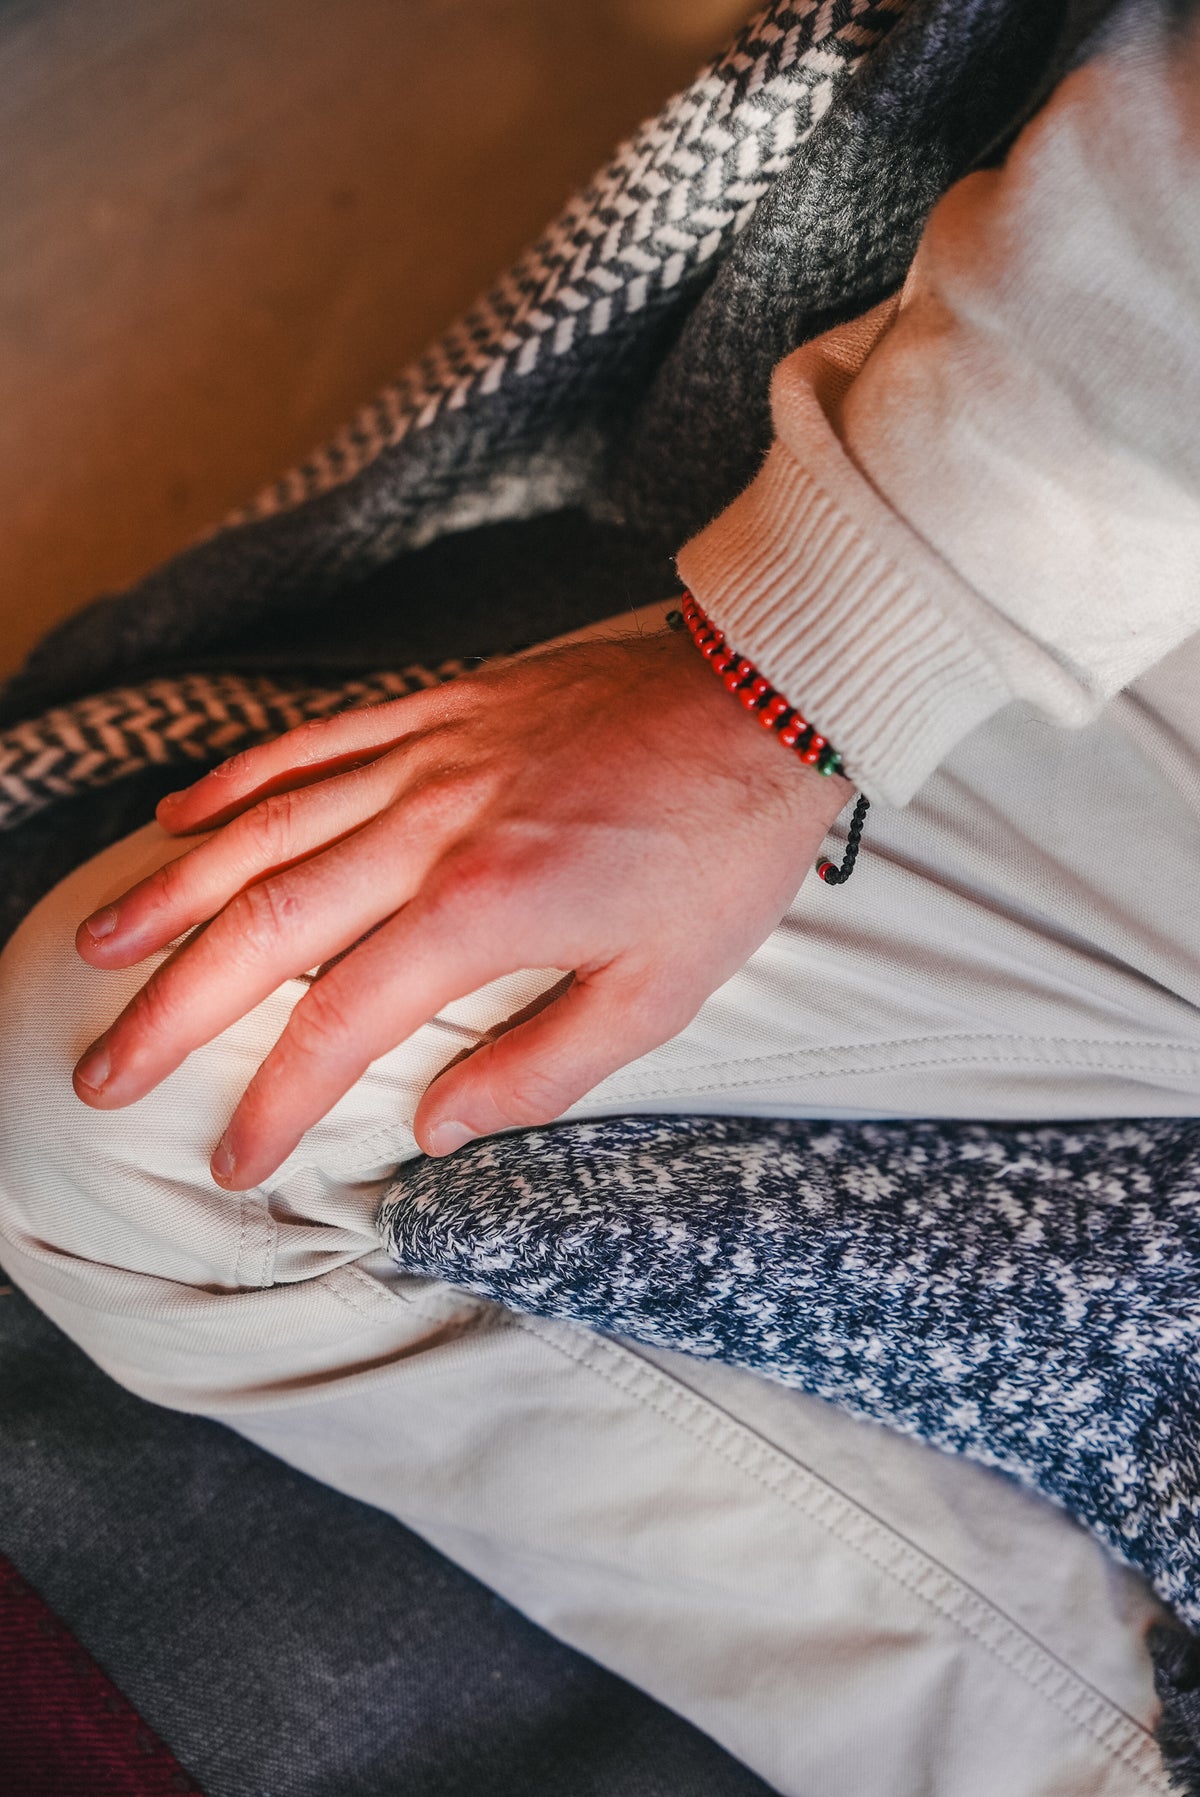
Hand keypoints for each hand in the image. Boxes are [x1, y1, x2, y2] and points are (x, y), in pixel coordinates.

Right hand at [72, 626, 853, 1187]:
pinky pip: (315, 740)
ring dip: (171, 892)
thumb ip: (542, 1068)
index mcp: (484, 908)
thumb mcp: (661, 991)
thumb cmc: (721, 854)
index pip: (342, 1020)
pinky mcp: (441, 707)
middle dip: (173, 1008)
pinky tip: (180, 813)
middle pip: (265, 923)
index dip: (275, 1098)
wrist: (764, 700)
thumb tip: (439, 1129)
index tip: (232, 1158)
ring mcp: (427, 757)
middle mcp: (431, 828)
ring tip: (98, 947)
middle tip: (103, 1069)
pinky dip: (239, 777)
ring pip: (264, 826)